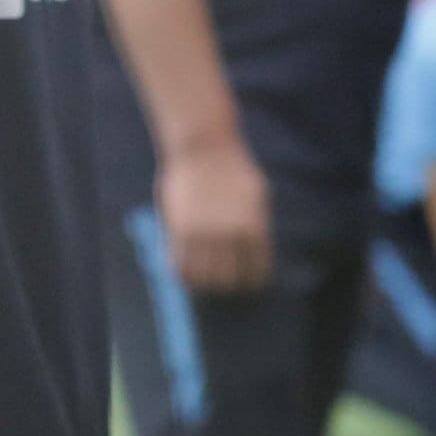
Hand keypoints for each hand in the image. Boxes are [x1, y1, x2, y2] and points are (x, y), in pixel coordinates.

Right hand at [159, 135, 273, 294]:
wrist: (204, 148)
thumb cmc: (234, 170)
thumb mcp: (257, 197)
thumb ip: (256, 226)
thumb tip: (254, 255)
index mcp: (254, 227)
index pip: (257, 269)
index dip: (254, 282)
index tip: (250, 285)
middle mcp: (229, 235)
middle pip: (229, 278)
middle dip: (230, 287)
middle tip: (227, 287)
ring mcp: (202, 233)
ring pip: (203, 276)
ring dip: (205, 284)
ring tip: (206, 283)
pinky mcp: (179, 229)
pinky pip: (179, 264)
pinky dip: (183, 275)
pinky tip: (186, 274)